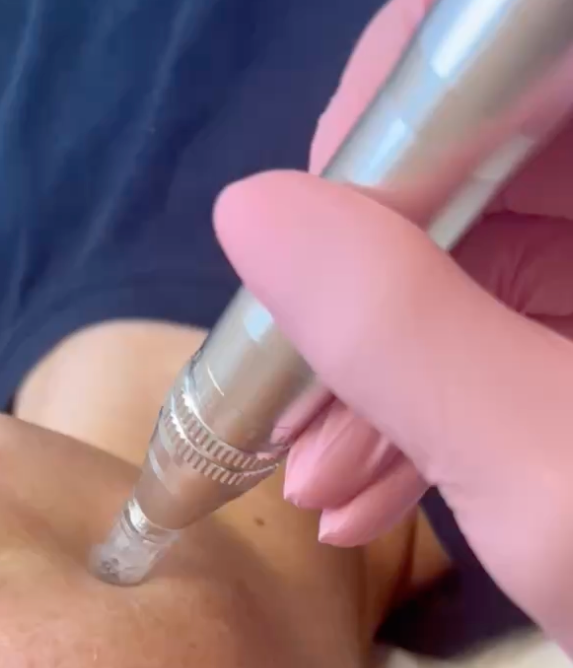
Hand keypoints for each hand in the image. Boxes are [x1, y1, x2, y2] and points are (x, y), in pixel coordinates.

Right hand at [214, 0, 572, 651]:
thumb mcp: (550, 475)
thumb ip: (401, 333)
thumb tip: (250, 213)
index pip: (501, 50)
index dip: (387, 129)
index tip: (298, 256)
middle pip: (472, 165)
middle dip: (359, 294)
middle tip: (285, 405)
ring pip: (470, 262)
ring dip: (376, 373)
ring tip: (316, 483)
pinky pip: (496, 331)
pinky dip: (424, 408)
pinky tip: (365, 490)